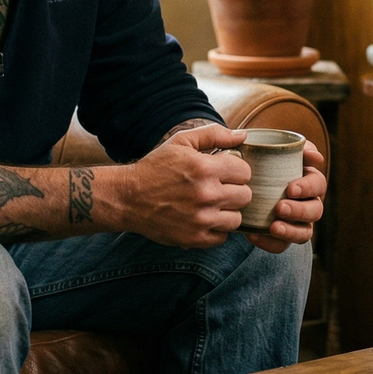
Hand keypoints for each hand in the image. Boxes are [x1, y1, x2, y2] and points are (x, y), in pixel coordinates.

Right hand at [102, 124, 252, 248]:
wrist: (127, 197)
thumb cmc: (155, 167)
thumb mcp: (181, 142)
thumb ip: (214, 134)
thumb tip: (242, 136)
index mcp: (205, 168)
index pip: (245, 172)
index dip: (236, 171)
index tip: (224, 173)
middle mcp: (206, 195)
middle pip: (245, 196)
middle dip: (234, 190)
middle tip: (218, 189)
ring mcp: (201, 219)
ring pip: (237, 219)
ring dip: (227, 212)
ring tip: (211, 205)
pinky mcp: (194, 238)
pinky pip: (222, 237)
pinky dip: (216, 230)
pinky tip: (203, 219)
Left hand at [247, 139, 326, 254]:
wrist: (236, 179)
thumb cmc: (258, 159)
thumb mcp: (272, 146)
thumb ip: (293, 145)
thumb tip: (314, 156)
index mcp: (307, 180)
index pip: (318, 184)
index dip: (308, 188)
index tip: (290, 188)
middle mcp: (307, 203)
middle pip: (316, 211)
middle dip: (300, 210)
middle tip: (280, 207)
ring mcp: (295, 223)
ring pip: (305, 233)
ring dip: (291, 231)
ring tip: (273, 226)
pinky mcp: (280, 237)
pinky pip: (281, 246)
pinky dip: (269, 243)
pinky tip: (254, 235)